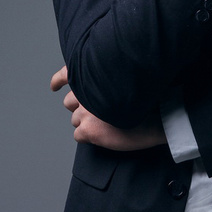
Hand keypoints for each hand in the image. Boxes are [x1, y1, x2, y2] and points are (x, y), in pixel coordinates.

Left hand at [50, 66, 166, 150]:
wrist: (157, 117)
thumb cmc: (147, 100)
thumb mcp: (126, 82)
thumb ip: (106, 83)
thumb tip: (95, 92)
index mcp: (94, 77)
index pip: (68, 74)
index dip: (59, 80)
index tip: (55, 86)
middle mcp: (86, 92)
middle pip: (70, 102)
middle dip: (80, 108)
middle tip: (98, 114)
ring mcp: (85, 111)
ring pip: (75, 120)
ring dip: (85, 123)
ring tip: (105, 126)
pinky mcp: (87, 129)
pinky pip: (78, 135)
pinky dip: (88, 137)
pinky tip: (103, 135)